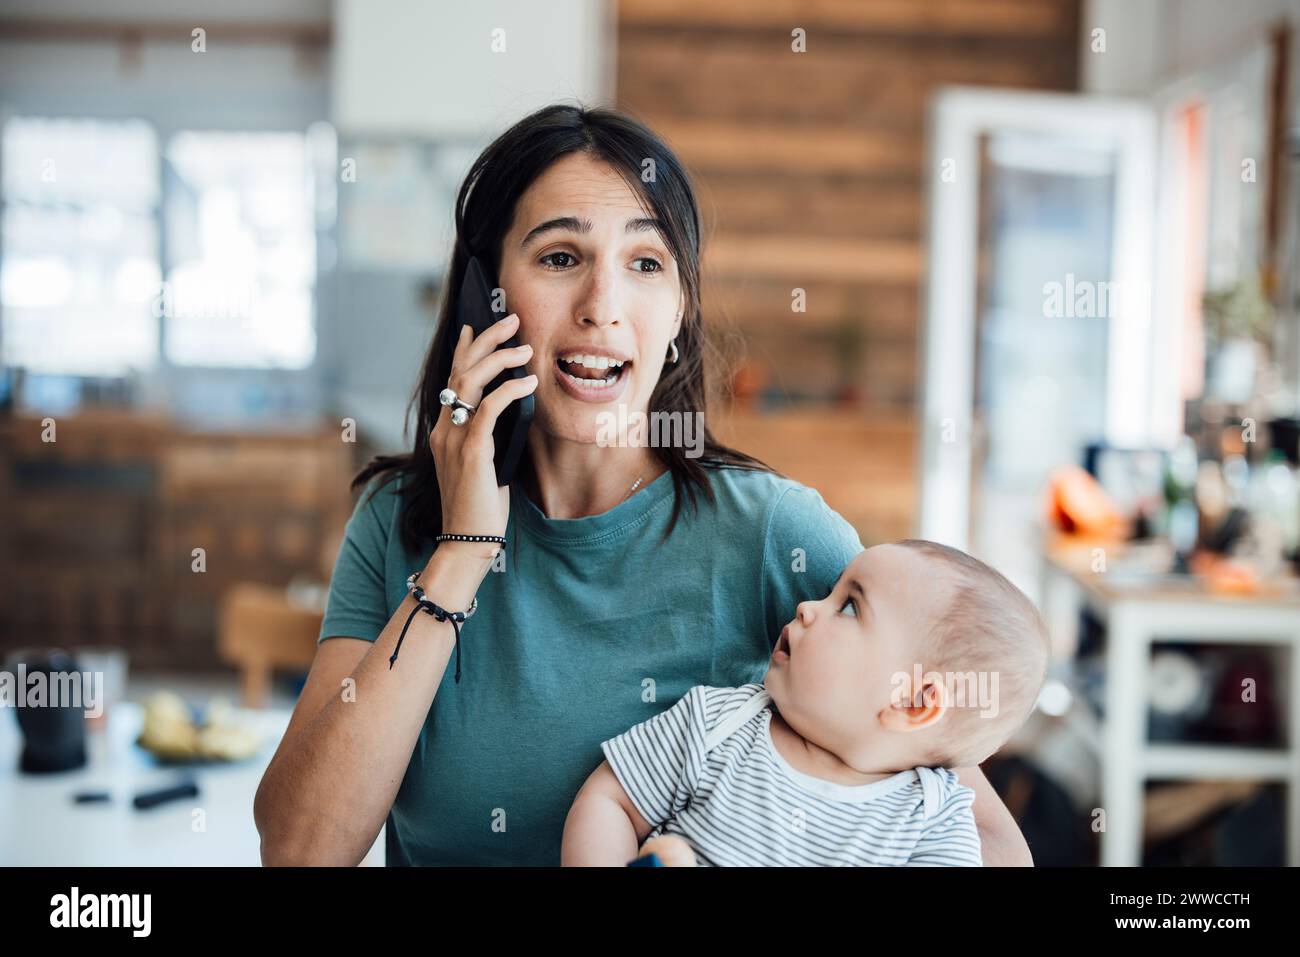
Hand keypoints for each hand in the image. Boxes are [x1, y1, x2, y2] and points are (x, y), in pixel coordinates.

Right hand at [429, 312, 536, 553]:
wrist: (467, 542)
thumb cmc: (481, 510)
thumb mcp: (484, 466)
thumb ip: (490, 440)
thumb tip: (514, 417)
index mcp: (444, 431)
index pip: (451, 380)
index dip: (464, 350)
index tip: (476, 326)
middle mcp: (444, 429)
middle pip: (460, 370)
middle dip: (486, 339)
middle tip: (511, 319)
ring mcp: (454, 439)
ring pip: (471, 381)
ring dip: (500, 358)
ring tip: (525, 345)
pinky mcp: (472, 451)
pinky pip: (489, 408)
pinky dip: (510, 390)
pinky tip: (529, 383)